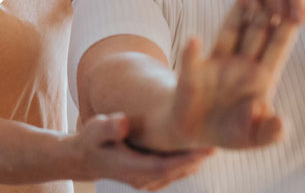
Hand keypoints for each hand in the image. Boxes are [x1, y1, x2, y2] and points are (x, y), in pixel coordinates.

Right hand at [68, 113, 212, 190]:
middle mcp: (142, 179)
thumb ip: (107, 127)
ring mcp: (147, 182)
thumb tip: (123, 121)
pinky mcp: (152, 179)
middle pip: (176, 171)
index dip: (185, 158)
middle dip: (198, 157)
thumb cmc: (92, 141)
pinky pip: (174, 172)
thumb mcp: (94, 130)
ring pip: (178, 172)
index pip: (163, 166)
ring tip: (213, 141)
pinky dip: (188, 161)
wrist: (86, 158)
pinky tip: (198, 148)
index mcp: (130, 169)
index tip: (205, 148)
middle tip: (218, 139)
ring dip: (196, 160)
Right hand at [145, 0, 297, 151]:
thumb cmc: (229, 132)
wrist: (193, 131)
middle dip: (267, 10)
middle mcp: (241, 64)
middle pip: (256, 32)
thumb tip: (282, 122)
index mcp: (261, 78)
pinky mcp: (193, 71)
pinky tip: (195, 41)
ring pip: (229, 32)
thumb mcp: (253, 138)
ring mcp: (217, 63)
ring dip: (236, 14)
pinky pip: (192, 59)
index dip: (287, 29)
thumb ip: (270, 132)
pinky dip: (193, 51)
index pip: (277, 48)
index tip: (300, 7)